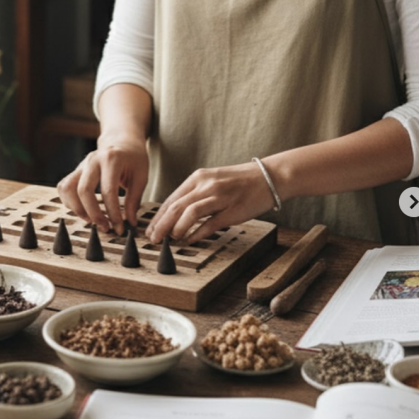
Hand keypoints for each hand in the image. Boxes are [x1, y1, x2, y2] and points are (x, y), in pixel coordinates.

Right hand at [57, 135, 148, 234]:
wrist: (122, 141)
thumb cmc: (134, 158)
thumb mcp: (141, 176)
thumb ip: (134, 200)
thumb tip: (130, 223)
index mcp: (111, 159)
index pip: (108, 191)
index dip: (113, 214)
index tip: (119, 228)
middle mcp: (92, 160)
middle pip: (84, 191)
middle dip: (94, 214)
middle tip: (106, 228)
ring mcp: (81, 164)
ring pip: (68, 189)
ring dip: (77, 209)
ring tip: (92, 220)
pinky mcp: (75, 170)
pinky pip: (64, 187)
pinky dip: (70, 202)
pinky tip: (83, 210)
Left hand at [146, 162, 275, 243]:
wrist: (268, 177)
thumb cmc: (239, 181)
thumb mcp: (212, 180)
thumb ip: (195, 194)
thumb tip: (175, 213)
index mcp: (198, 177)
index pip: (171, 199)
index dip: (158, 216)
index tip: (150, 229)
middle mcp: (206, 185)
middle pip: (176, 207)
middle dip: (161, 225)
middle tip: (153, 239)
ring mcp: (219, 197)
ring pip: (189, 214)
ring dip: (176, 229)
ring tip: (170, 240)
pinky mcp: (231, 210)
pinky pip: (209, 224)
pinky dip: (196, 234)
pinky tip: (189, 241)